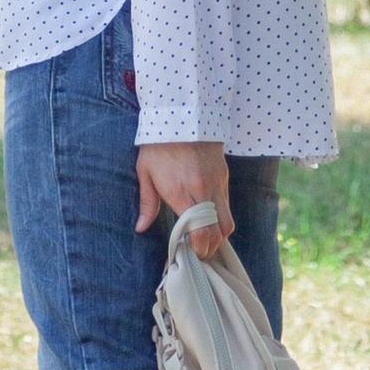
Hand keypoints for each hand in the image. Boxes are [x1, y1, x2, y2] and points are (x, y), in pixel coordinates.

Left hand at [136, 139, 230, 253]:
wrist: (183, 114)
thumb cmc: (159, 145)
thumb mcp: (145, 172)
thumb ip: (147, 203)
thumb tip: (141, 228)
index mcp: (182, 192)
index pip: (200, 231)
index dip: (199, 249)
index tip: (191, 255)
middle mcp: (204, 190)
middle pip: (219, 232)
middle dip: (211, 248)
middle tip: (199, 254)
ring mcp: (218, 184)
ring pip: (228, 222)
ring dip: (219, 235)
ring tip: (205, 240)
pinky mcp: (224, 177)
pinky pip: (228, 206)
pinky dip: (221, 219)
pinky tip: (209, 221)